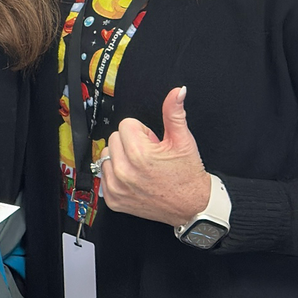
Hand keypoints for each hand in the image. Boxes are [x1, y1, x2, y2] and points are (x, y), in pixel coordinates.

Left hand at [98, 86, 212, 226]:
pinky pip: (104, 176)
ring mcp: (116, 187)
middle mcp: (124, 171)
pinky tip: (135, 180)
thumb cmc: (188, 175)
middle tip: (150, 156)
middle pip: (114, 138)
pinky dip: (117, 176)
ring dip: (121, 158)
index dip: (142, 132)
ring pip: (107, 156)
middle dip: (131, 143)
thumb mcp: (183, 140)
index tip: (153, 143)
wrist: (192, 206)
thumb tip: (178, 91)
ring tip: (142, 168)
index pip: (126, 124)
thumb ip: (174, 113)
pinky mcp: (113, 200)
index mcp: (139, 154)